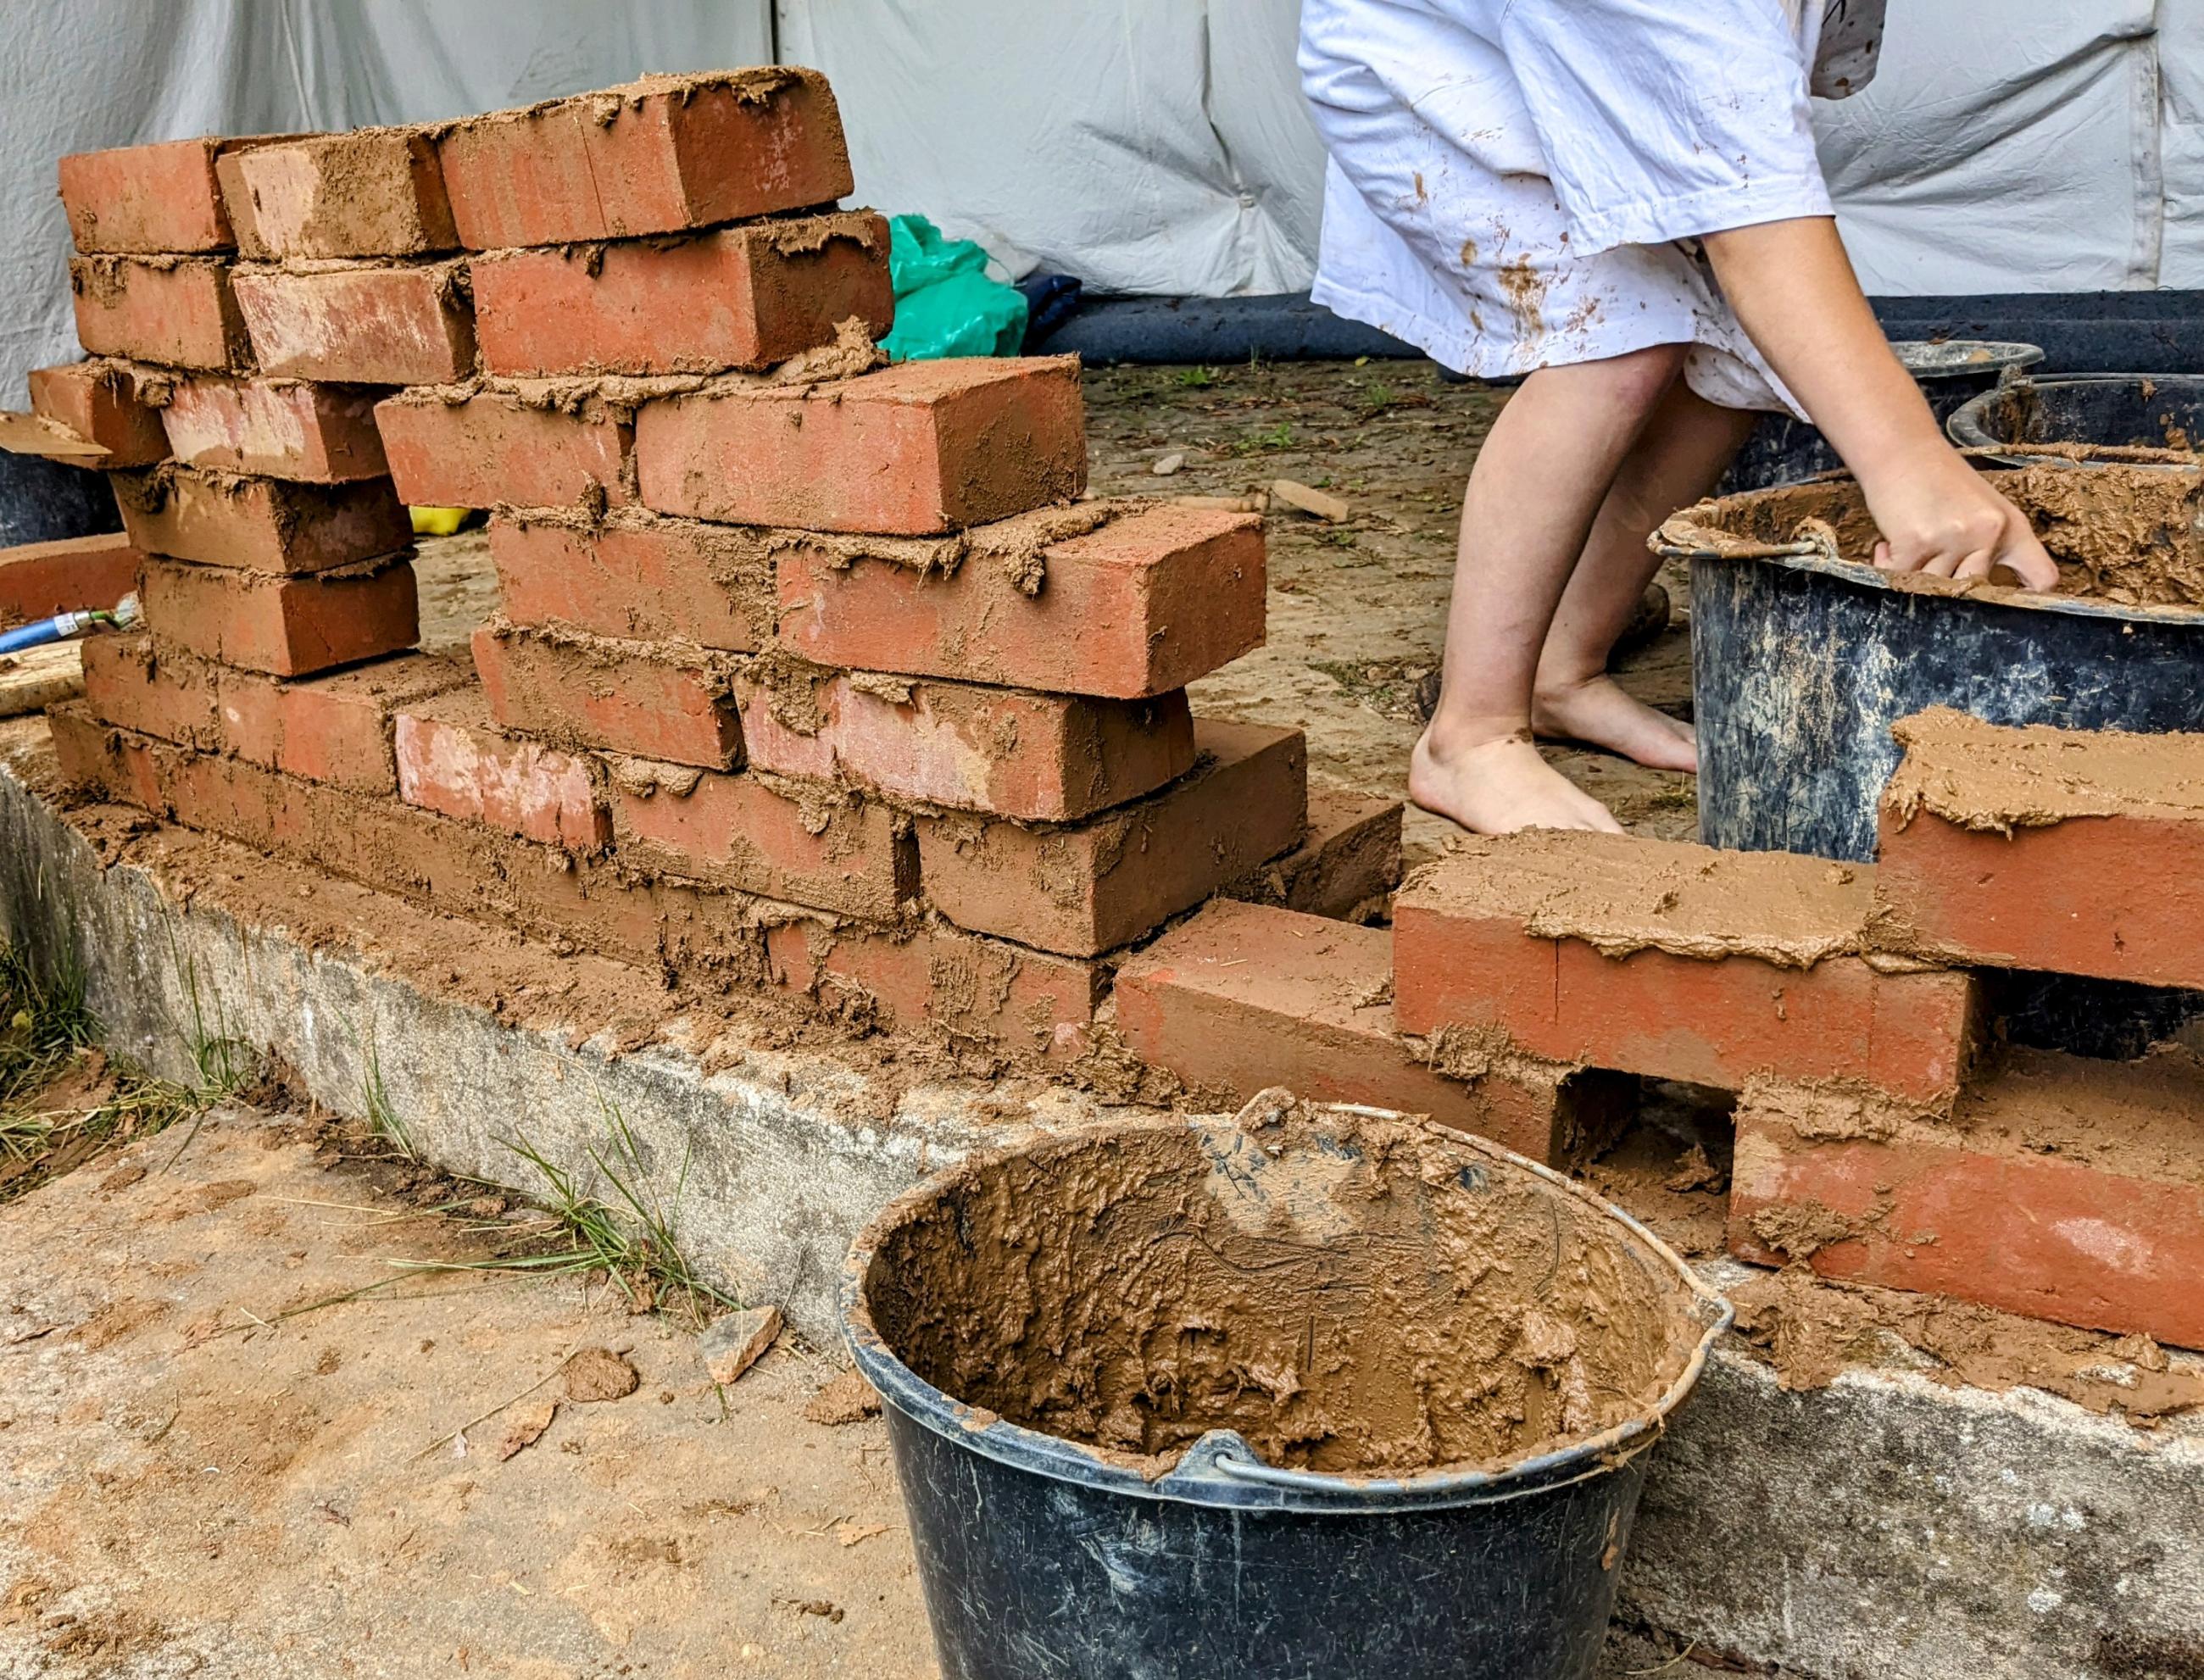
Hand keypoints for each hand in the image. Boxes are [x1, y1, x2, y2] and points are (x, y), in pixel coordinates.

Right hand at [1858, 448, 2058, 589]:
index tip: (2010, 609)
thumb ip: (1991, 545)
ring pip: (1933, 588)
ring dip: (1913, 575)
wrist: (1902, 450)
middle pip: (1975, 594)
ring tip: (1906, 548)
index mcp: (2012, 527)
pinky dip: (1888, 567)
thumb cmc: (1940, 480)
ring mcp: (1952, 539)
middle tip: (1932, 569)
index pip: (2042, 577)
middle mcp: (1987, 534)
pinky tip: (1887, 547)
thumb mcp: (1983, 509)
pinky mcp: (1915, 542)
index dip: (2031, 601)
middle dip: (1950, 588)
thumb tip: (1985, 595)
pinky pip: (1901, 577)